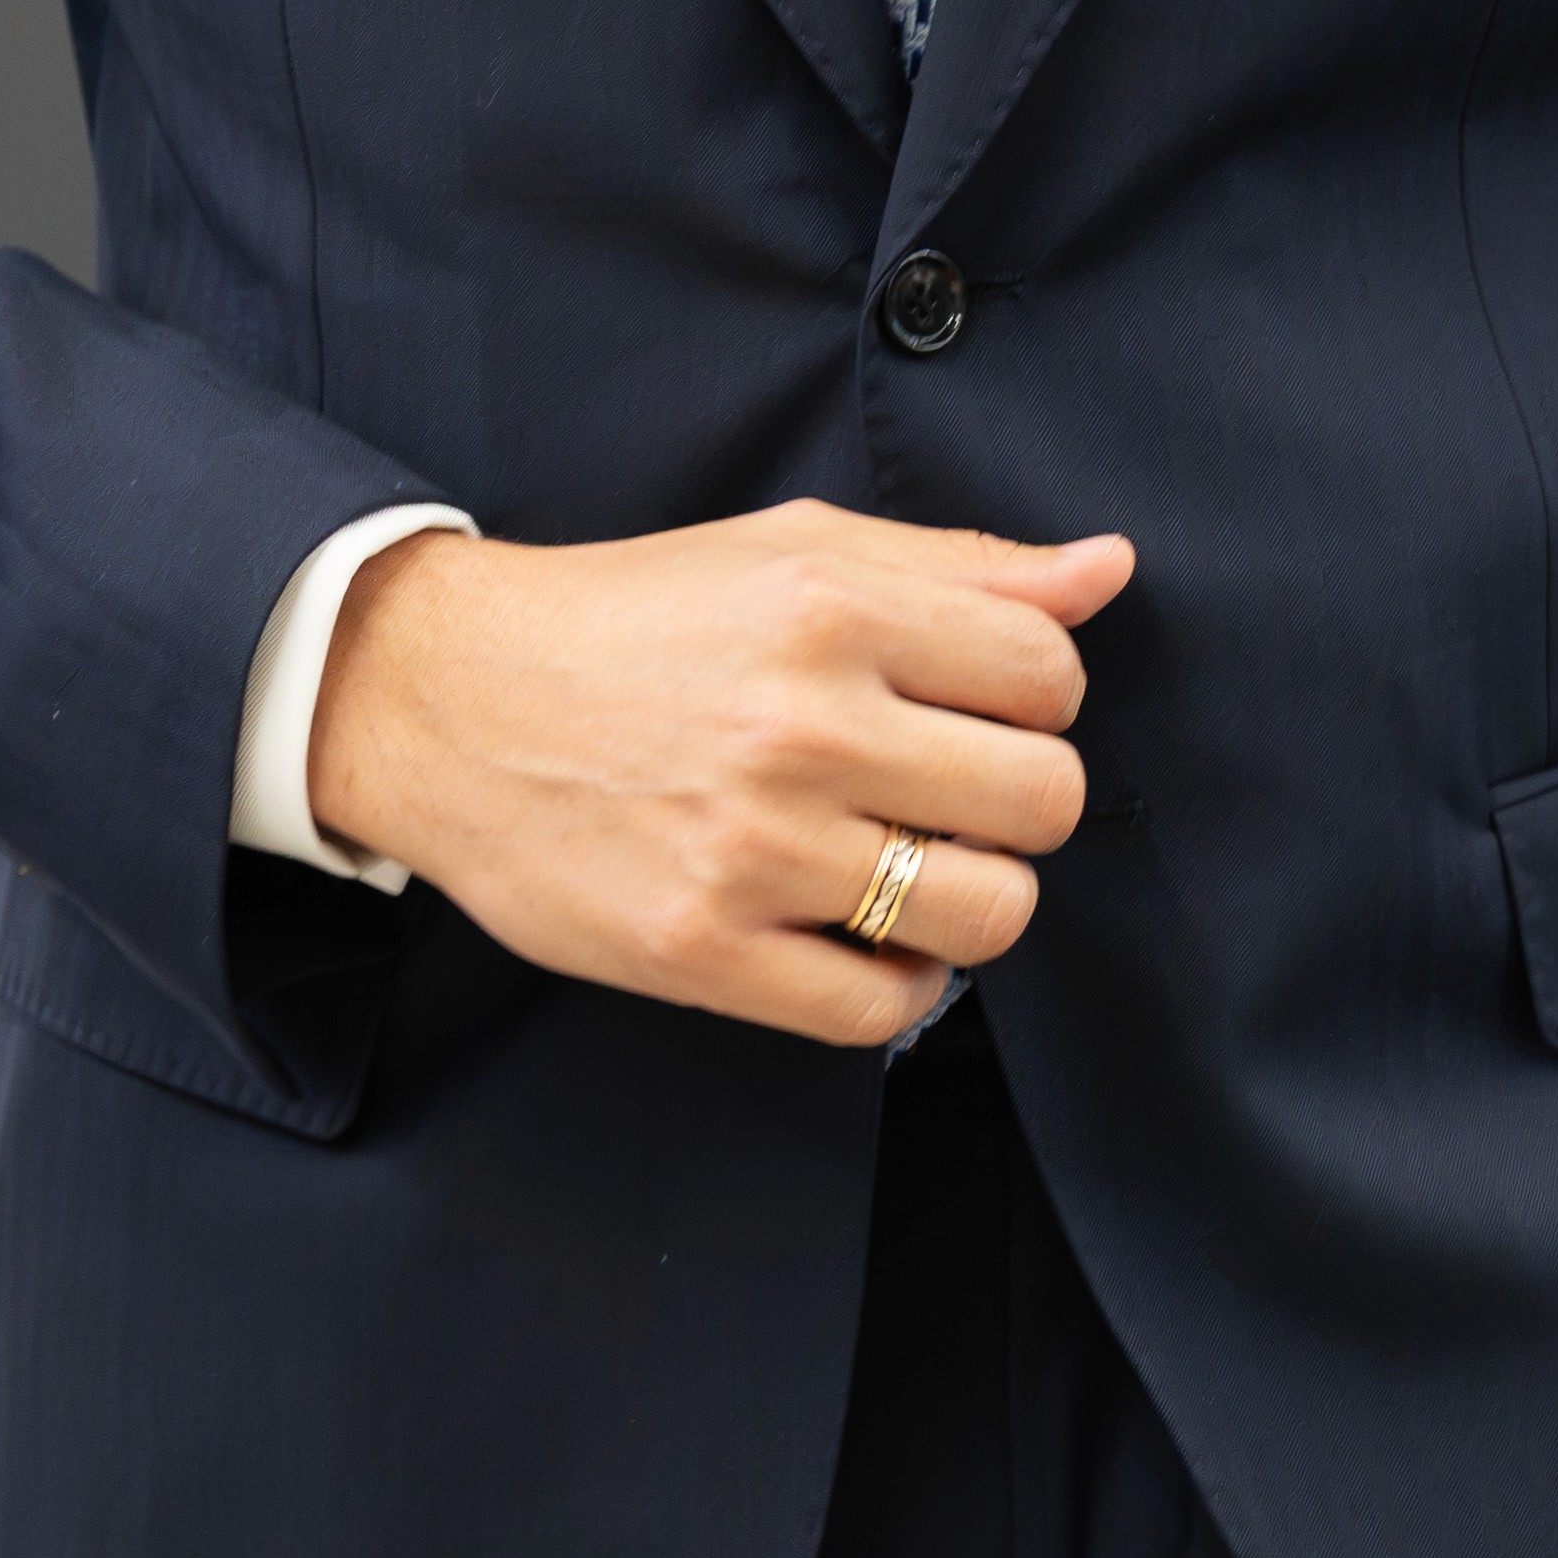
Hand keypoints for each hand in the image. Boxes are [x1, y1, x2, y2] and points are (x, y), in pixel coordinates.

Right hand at [308, 501, 1120, 1049]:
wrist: (450, 700)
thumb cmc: (637, 618)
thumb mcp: (795, 548)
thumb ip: (960, 563)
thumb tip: (1107, 570)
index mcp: (832, 606)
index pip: (1051, 672)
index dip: (1036, 695)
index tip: (975, 705)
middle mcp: (802, 724)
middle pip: (1043, 799)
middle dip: (1015, 800)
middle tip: (947, 792)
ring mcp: (753, 848)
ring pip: (988, 912)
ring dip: (972, 898)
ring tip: (911, 866)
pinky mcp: (702, 949)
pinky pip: (882, 1009)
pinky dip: (898, 983)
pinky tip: (859, 935)